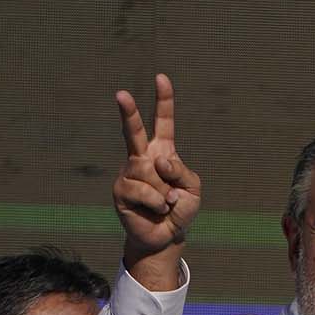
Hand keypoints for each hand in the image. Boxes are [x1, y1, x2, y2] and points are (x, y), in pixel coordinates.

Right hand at [113, 73, 202, 267]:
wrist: (167, 236)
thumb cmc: (180, 209)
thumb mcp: (193, 188)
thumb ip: (182, 171)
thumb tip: (158, 160)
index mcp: (163, 152)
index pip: (163, 123)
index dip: (164, 101)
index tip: (161, 78)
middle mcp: (142, 158)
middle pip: (133, 132)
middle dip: (128, 112)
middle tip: (121, 93)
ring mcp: (129, 173)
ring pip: (148, 173)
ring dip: (165, 193)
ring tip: (165, 204)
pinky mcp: (121, 191)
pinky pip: (144, 192)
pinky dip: (157, 203)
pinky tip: (156, 211)